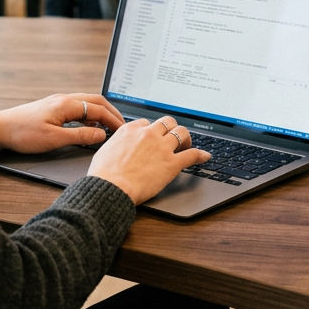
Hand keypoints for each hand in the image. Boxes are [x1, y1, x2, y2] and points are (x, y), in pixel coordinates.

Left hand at [0, 94, 123, 154]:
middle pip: (96, 101)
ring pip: (87, 103)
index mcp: (66, 104)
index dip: (114, 120)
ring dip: (100, 113)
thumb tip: (101, 134)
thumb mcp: (55, 139)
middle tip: (122, 126)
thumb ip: (81, 137)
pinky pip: (78, 108)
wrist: (0, 128)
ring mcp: (58, 102)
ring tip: (109, 127)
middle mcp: (64, 99)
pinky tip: (88, 127)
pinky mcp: (52, 108)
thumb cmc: (23, 133)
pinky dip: (89, 115)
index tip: (124, 130)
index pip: (99, 109)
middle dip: (111, 113)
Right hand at [87, 117, 211, 204]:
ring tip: (187, 144)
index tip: (153, 137)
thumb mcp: (105, 151)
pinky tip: (205, 156)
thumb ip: (116, 144)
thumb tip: (117, 147)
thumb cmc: (104, 174)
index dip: (152, 130)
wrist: (112, 187)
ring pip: (181, 133)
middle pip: (167, 122)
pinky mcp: (172, 163)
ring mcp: (162, 148)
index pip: (146, 123)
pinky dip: (200, 155)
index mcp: (131, 130)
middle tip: (173, 137)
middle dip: (171, 128)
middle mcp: (148, 134)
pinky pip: (192, 154)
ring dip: (186, 138)